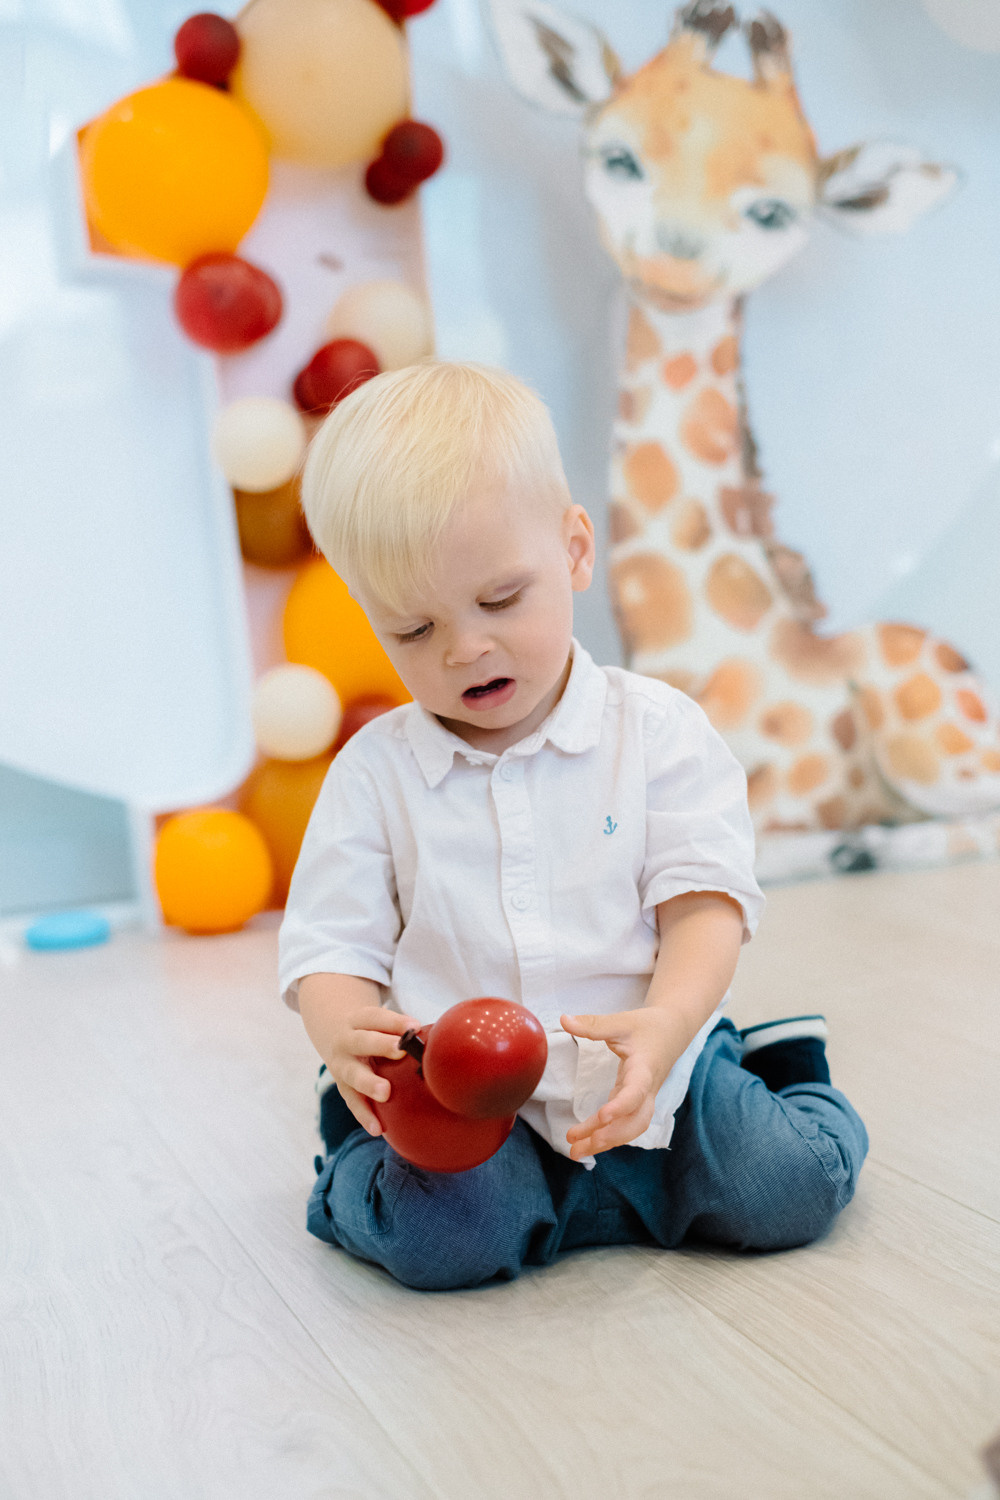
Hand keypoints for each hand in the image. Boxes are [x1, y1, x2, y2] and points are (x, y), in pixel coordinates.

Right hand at [323, 1005, 418, 1136]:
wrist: (338, 1041)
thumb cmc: (373, 1033)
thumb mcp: (381, 1024)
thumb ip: (403, 1031)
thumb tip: (436, 1041)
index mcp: (358, 1020)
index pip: (375, 1017)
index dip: (394, 1021)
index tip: (414, 1027)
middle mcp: (345, 1041)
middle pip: (361, 1041)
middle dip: (381, 1045)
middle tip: (400, 1051)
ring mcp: (341, 1066)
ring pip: (353, 1074)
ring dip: (369, 1083)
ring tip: (385, 1092)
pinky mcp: (344, 1089)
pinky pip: (353, 1103)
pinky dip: (365, 1115)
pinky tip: (378, 1129)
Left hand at [560, 1008, 680, 1159]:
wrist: (673, 1032)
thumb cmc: (648, 1026)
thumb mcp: (621, 1021)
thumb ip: (593, 1024)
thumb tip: (564, 1020)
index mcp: (645, 1069)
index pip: (636, 1093)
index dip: (620, 1106)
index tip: (601, 1117)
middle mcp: (647, 1090)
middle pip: (634, 1121)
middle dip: (608, 1136)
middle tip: (577, 1146)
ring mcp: (643, 1099)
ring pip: (631, 1128)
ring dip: (605, 1142)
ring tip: (576, 1152)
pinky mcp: (636, 1102)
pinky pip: (625, 1125)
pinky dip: (608, 1135)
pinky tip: (587, 1143)